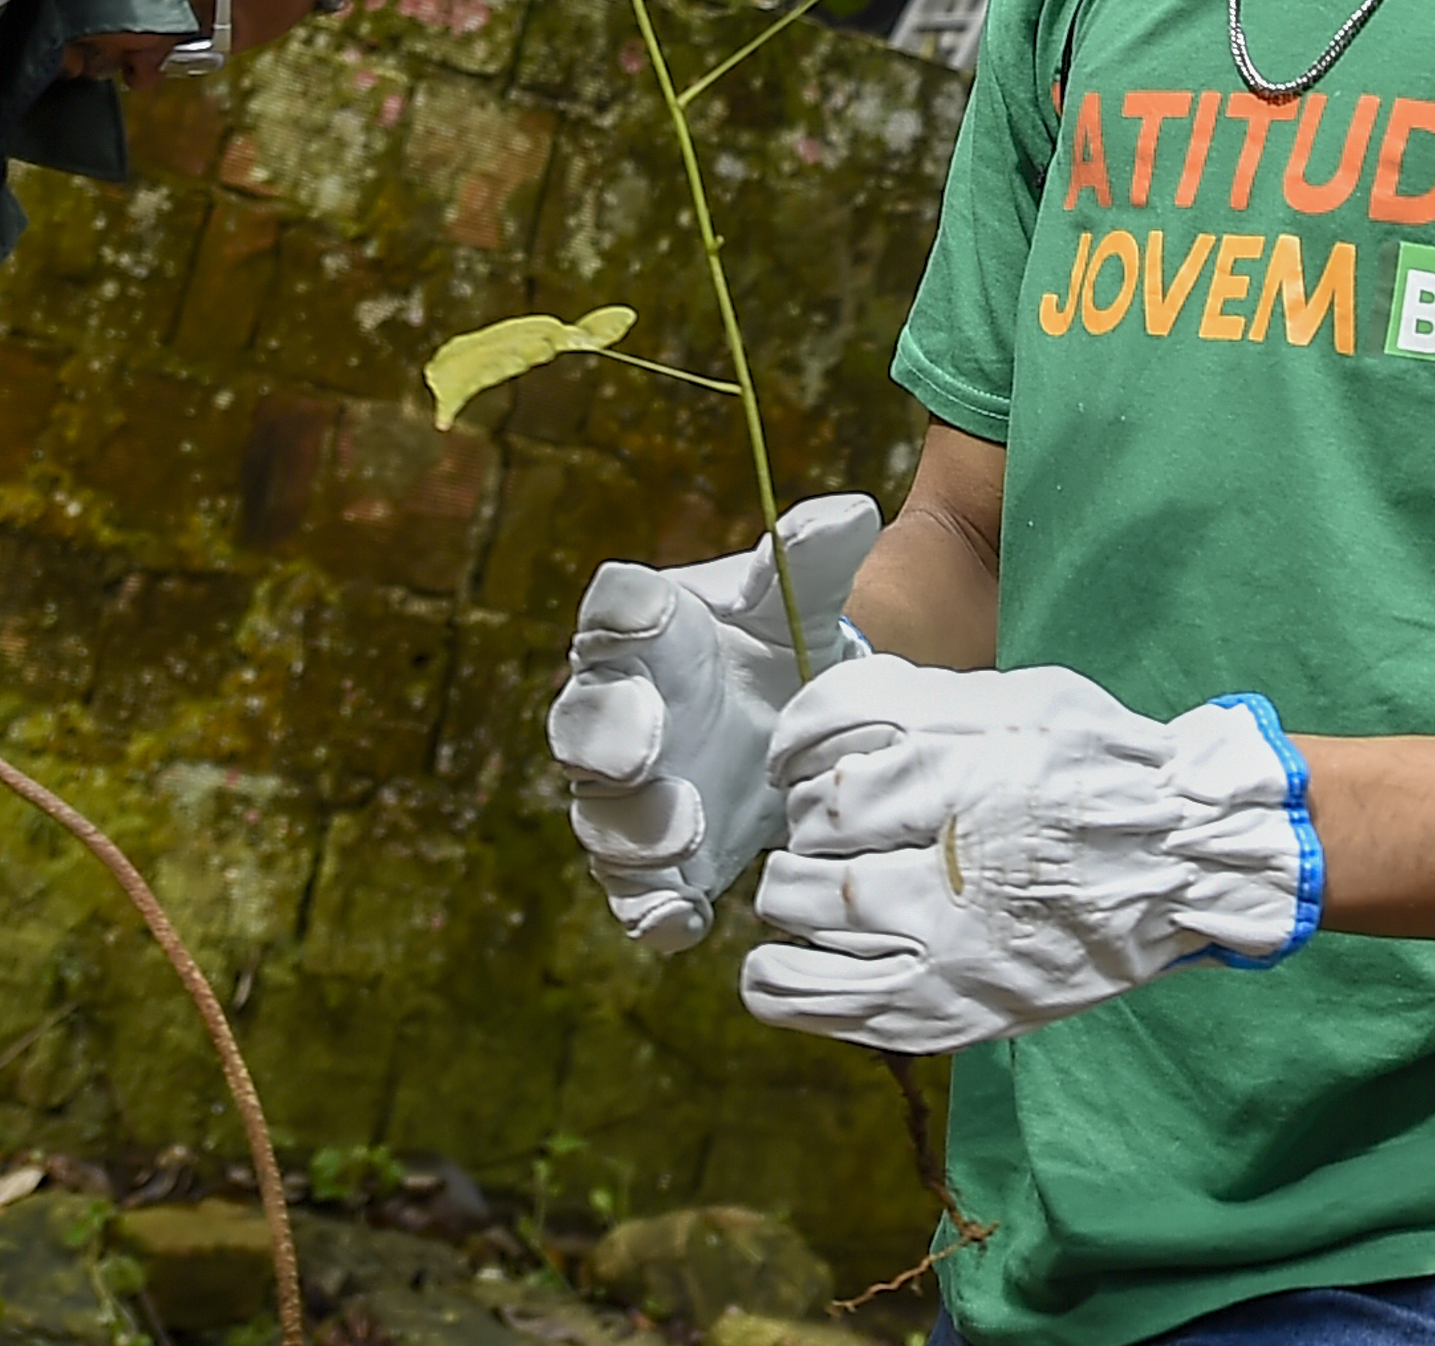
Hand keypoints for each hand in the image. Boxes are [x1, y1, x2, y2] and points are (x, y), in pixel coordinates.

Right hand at [547, 493, 884, 950]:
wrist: (796, 729)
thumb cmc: (778, 647)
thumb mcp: (800, 602)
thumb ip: (813, 559)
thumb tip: (853, 511)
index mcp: (642, 629)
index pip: (613, 609)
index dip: (624, 612)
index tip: (657, 611)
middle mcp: (617, 709)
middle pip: (581, 721)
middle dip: (605, 735)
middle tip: (645, 746)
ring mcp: (630, 794)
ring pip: (598, 816)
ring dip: (632, 828)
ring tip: (686, 831)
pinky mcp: (657, 865)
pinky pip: (634, 896)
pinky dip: (651, 912)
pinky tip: (684, 923)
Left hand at [739, 655, 1317, 1052]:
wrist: (1180, 863)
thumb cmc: (1098, 770)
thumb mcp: (1022, 696)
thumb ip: (920, 700)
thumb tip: (820, 726)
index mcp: (968, 766)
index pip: (824, 744)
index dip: (795, 749)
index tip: (800, 763)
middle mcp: (952, 855)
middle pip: (816, 824)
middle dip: (808, 819)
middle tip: (828, 826)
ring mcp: (947, 942)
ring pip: (808, 907)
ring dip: (790, 889)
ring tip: (813, 884)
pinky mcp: (944, 1010)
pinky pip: (821, 1000)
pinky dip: (778, 979)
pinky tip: (782, 958)